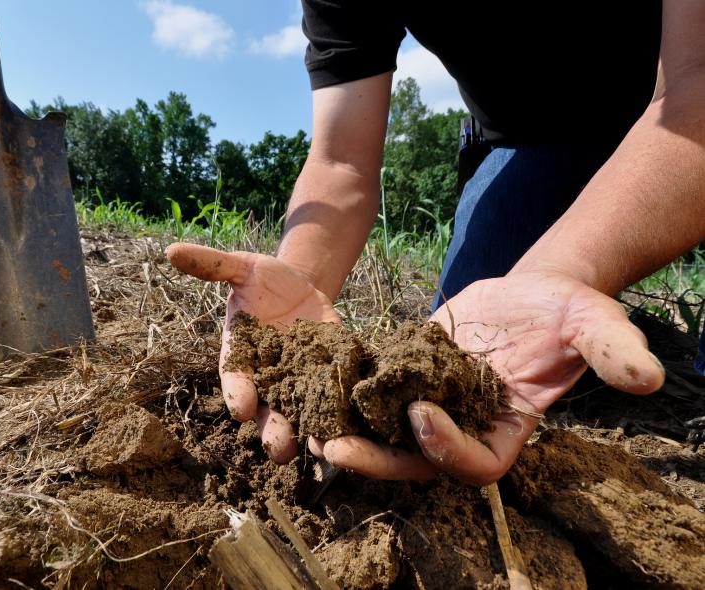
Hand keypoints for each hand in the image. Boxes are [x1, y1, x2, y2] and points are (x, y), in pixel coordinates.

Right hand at [165, 243, 339, 462]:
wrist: (301, 285)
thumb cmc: (264, 280)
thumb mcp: (242, 268)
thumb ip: (212, 265)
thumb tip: (171, 250)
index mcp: (241, 356)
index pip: (236, 380)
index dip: (238, 393)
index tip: (240, 408)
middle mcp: (268, 378)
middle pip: (267, 411)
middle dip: (273, 430)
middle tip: (279, 448)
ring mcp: (299, 382)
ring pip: (300, 416)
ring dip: (308, 435)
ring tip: (317, 449)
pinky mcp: (328, 379)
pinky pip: (333, 402)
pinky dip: (341, 416)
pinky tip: (351, 429)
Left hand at [321, 270, 664, 484]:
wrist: (531, 290)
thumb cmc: (566, 311)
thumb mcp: (594, 324)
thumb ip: (612, 349)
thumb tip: (646, 377)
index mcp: (506, 429)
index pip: (474, 464)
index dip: (446, 449)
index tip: (421, 413)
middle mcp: (463, 425)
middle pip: (417, 462)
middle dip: (378, 459)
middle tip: (334, 450)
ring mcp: (432, 403)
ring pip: (385, 434)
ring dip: (348, 434)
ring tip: (307, 428)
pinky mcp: (405, 375)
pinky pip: (371, 394)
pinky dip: (342, 394)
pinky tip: (309, 384)